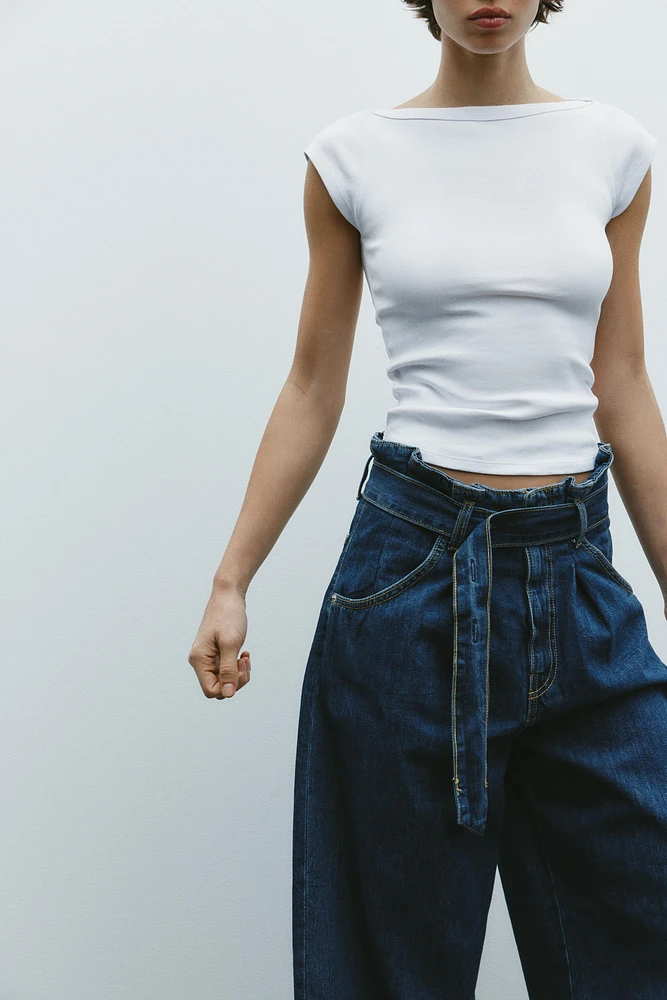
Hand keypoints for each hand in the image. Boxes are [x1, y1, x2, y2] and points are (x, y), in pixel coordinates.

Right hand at [188, 585, 250, 699]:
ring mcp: (208, 658)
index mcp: (199, 660)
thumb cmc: (228, 615)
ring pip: (224, 680)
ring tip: (245, 657)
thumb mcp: (230, 643)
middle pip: (218, 688)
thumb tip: (228, 694)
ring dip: (238, 673)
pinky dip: (237, 666)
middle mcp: (200, 661)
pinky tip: (243, 654)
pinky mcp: (216, 654)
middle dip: (236, 680)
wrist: (228, 595)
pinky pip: (227, 670)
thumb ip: (229, 670)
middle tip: (244, 662)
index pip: (211, 690)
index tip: (240, 669)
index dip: (229, 686)